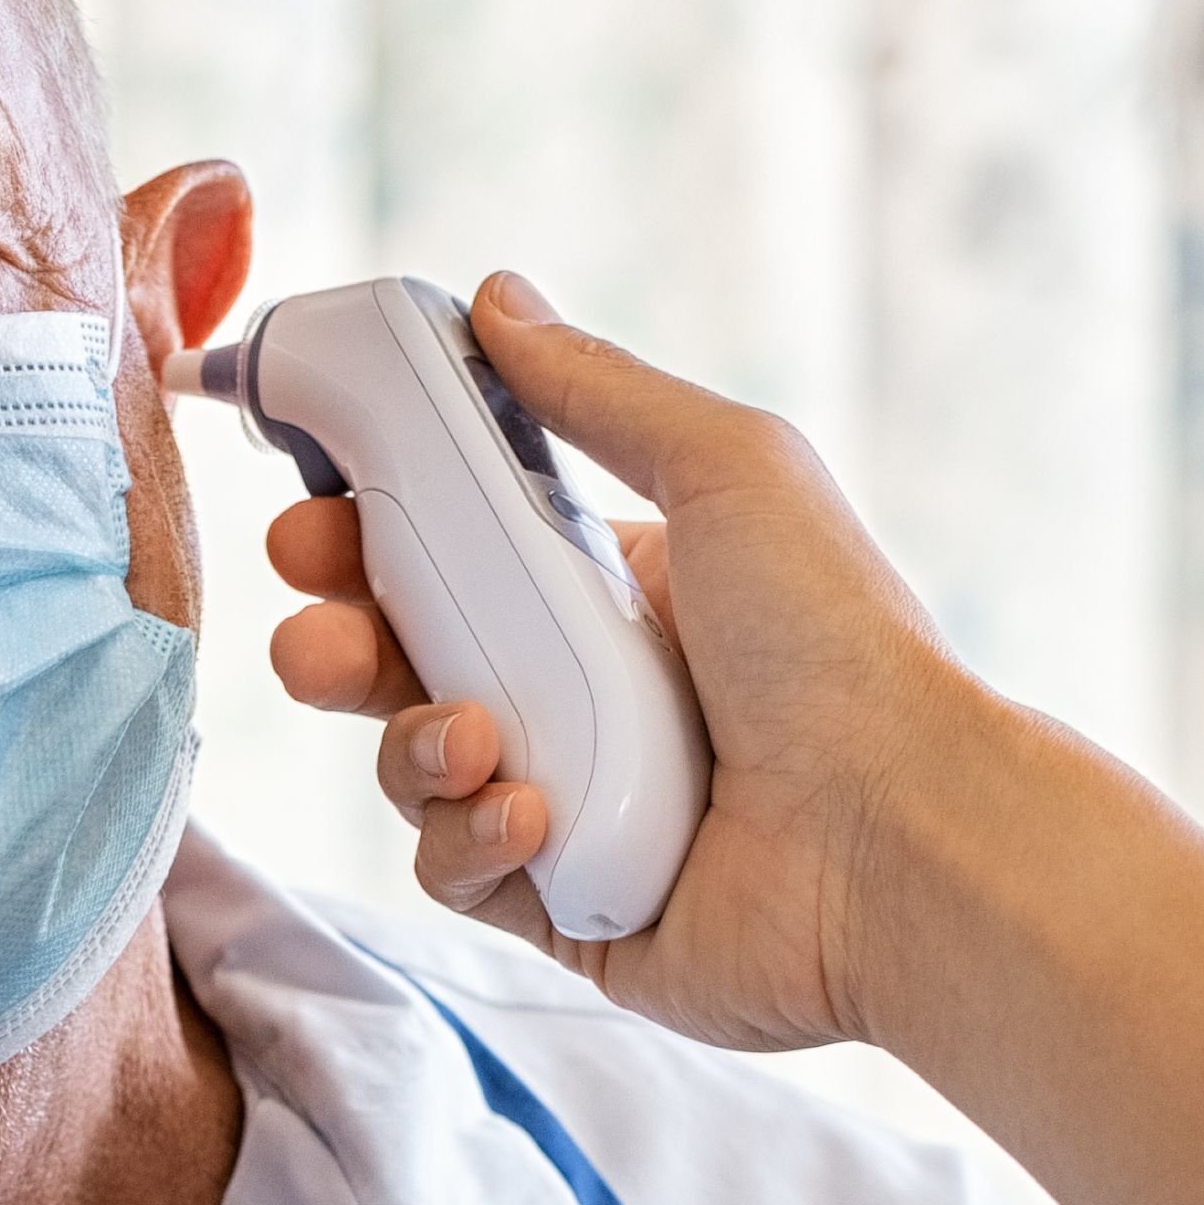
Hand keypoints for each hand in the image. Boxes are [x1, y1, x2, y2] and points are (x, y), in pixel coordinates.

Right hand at [261, 271, 1203, 1204]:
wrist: (896, 838)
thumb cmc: (835, 646)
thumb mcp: (727, 473)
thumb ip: (597, 392)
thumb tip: (495, 297)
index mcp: (611, 589)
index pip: (447, 551)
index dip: (362, 533)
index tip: (307, 518)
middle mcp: (581, 695)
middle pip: (399, 660)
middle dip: (335, 642)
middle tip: (318, 637)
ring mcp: (567, 804)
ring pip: (410, 766)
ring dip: (414, 743)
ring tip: (478, 737)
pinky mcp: (560, 907)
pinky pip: (454, 867)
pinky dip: (474, 836)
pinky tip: (537, 818)